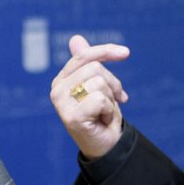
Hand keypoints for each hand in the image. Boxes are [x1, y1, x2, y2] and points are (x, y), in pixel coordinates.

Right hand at [50, 35, 130, 159]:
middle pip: (95, 68)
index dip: (106, 51)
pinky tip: (103, 120)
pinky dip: (109, 110)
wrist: (107, 146)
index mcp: (62, 80)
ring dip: (111, 99)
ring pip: (99, 82)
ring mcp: (62, 104)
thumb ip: (88, 63)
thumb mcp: (98, 85)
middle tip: (112, 102)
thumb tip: (75, 38)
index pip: (84, 56)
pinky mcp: (71, 116)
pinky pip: (100, 99)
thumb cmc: (102, 116)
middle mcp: (57, 90)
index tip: (126, 53)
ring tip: (105, 112)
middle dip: (113, 84)